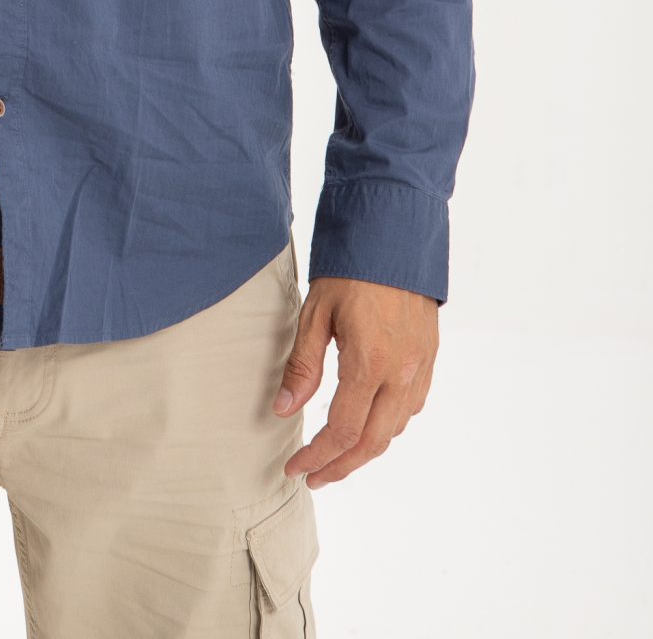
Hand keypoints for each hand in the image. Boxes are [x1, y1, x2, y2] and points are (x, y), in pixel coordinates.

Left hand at [272, 276, 438, 487]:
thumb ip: (303, 365)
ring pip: (394, 429)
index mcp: (370, 363)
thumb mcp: (316, 312)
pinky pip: (411, 408)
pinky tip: (368, 424)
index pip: (341, 430)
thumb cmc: (350, 269)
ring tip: (335, 456)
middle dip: (340, 466)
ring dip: (364, 450)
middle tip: (313, 477)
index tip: (294, 468)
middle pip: (372, 442)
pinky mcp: (429, 358)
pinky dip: (387, 426)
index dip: (316, 456)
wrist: (396, 236)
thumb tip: (284, 410)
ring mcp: (421, 367)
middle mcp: (402, 373)